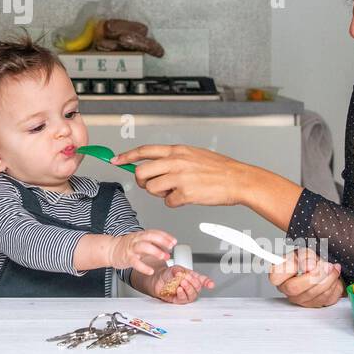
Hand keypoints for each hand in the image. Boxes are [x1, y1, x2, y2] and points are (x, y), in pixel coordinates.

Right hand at [106, 229, 175, 275]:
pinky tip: (150, 271)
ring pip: (144, 247)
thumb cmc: (127, 247)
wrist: (111, 250)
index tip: (174, 241)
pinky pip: (135, 262)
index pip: (155, 232)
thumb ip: (153, 242)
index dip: (165, 236)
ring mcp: (131, 248)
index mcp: (141, 235)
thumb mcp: (140, 241)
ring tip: (164, 257)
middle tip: (171, 247)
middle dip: (162, 241)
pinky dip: (143, 267)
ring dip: (155, 251)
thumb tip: (167, 245)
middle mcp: (136, 240)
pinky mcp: (127, 258)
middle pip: (150, 237)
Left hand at [110, 144, 245, 207]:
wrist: (238, 180)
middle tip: (151, 185)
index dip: (126, 156)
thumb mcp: (193, 155)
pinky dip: (175, 203)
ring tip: (175, 191)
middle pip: (141, 172)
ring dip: (159, 193)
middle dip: (141, 182)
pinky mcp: (185, 193)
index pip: (144, 151)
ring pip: (151, 188)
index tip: (115, 160)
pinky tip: (186, 198)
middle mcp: (175, 162)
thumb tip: (155, 164)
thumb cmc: (219, 169)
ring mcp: (179, 177)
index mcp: (177, 150)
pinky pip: (168, 202)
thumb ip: (174, 159)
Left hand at [150, 264, 214, 303]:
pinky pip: (183, 300)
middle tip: (187, 278)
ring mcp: (185, 294)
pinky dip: (182, 294)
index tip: (211, 284)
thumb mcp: (174, 268)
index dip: (208, 283)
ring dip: (188, 289)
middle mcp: (190, 287)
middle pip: (198, 288)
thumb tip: (181, 273)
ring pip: (192, 295)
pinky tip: (179, 289)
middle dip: (194, 283)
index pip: (203, 281)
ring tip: (183, 283)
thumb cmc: (168, 274)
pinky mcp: (178, 300)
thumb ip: (179, 271)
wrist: (157, 279)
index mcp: (192, 278)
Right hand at [268, 248, 344, 307]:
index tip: (303, 263)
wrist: (320, 269)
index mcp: (279, 276)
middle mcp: (287, 290)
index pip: (275, 277)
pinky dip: (334, 286)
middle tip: (326, 265)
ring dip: (329, 278)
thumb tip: (309, 266)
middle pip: (295, 288)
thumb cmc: (307, 262)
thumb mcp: (304, 252)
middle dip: (315, 275)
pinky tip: (333, 278)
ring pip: (315, 294)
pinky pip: (327, 298)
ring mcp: (301, 300)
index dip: (289, 269)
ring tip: (332, 268)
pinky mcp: (316, 305)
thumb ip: (305, 257)